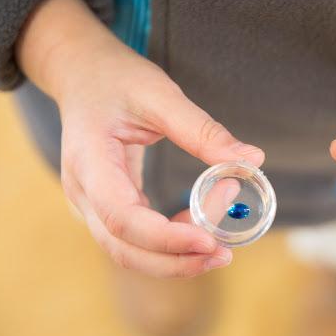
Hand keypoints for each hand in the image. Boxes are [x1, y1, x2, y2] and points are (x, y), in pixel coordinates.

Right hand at [17, 0, 263, 275]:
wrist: (82, 74)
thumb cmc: (116, 79)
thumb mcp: (159, 94)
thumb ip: (203, 130)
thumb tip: (253, 160)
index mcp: (89, 162)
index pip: (123, 219)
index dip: (167, 237)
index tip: (210, 240)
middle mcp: (84, 193)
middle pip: (124, 249)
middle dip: (176, 260)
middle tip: (224, 254)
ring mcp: (92, 204)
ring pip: (130, 252)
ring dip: (175, 257)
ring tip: (220, 241)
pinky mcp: (108, 206)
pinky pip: (137, 238)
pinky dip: (171, 241)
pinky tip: (201, 228)